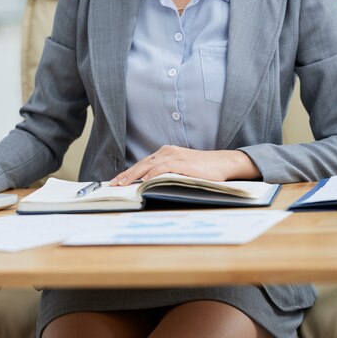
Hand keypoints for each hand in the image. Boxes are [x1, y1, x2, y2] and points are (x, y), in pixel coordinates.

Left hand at [110, 145, 260, 185]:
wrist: (224, 163)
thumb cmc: (205, 170)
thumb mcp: (181, 171)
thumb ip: (167, 174)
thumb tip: (151, 185)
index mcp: (166, 153)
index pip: (142, 163)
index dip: (128, 172)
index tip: (117, 181)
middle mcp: (167, 152)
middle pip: (141, 164)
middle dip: (125, 174)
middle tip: (113, 184)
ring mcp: (174, 156)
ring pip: (148, 165)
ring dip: (133, 175)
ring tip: (122, 184)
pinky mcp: (182, 162)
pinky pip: (162, 167)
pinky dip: (151, 174)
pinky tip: (142, 180)